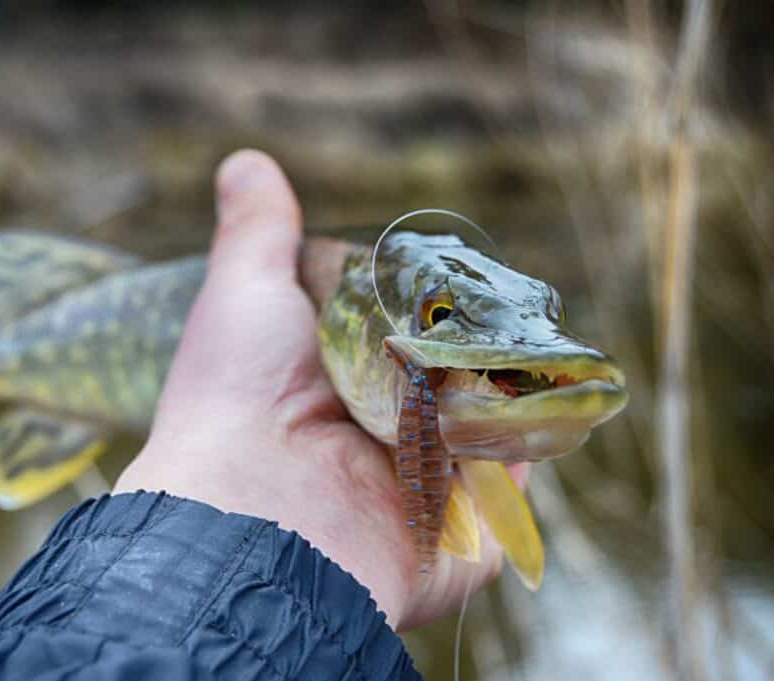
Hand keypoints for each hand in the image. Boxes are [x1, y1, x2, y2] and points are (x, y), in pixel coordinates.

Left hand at [115, 149, 525, 629]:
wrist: (256, 507)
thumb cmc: (240, 392)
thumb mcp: (245, 292)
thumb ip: (259, 233)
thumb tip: (246, 163)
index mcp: (333, 389)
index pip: (399, 338)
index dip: (424, 304)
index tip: (446, 274)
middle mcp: (377, 441)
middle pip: (450, 380)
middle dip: (473, 346)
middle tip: (499, 307)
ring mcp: (423, 489)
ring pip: (490, 427)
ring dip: (504, 390)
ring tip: (519, 345)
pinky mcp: (462, 534)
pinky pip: (510, 483)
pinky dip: (523, 443)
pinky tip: (533, 403)